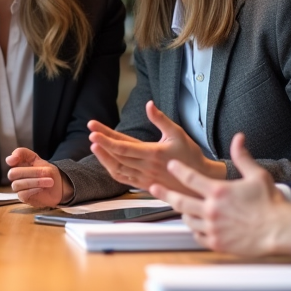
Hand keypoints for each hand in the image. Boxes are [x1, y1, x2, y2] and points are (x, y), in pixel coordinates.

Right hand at [6, 147, 72, 206]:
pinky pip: (22, 194)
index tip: (17, 160)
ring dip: (36, 182)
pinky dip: (33, 190)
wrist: (57, 187)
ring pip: (17, 184)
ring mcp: (18, 186)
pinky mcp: (22, 196)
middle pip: (13, 172)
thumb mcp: (40, 161)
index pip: (15, 155)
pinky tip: (41, 189)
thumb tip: (8, 160)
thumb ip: (25, 155)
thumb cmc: (47, 173)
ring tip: (50, 182)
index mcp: (20, 162)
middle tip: (47, 173)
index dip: (15, 156)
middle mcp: (16, 174)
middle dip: (33, 172)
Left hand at [87, 101, 224, 190]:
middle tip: (91, 133)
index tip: (93, 130)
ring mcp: (144, 178)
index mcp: (153, 153)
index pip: (123, 146)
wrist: (199, 179)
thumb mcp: (177, 133)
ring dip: (104, 158)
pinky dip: (112, 169)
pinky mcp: (145, 185)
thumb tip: (149, 104)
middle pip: (117, 156)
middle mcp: (146, 167)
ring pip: (117, 169)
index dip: (106, 139)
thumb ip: (161, 119)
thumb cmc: (190, 154)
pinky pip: (123, 179)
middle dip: (102, 144)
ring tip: (95, 146)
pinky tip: (107, 161)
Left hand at [149, 133, 290, 256]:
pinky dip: (195, 230)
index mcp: (218, 191)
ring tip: (181, 208)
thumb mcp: (257, 174)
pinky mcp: (217, 242)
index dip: (178, 170)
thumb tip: (239, 138)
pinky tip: (196, 226)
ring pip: (188, 219)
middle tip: (154, 188)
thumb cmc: (270, 202)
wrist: (279, 229)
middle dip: (164, 193)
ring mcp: (212, 227)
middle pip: (180, 200)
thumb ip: (243, 156)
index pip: (190, 177)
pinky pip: (197, 236)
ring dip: (183, 212)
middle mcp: (211, 209)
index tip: (170, 165)